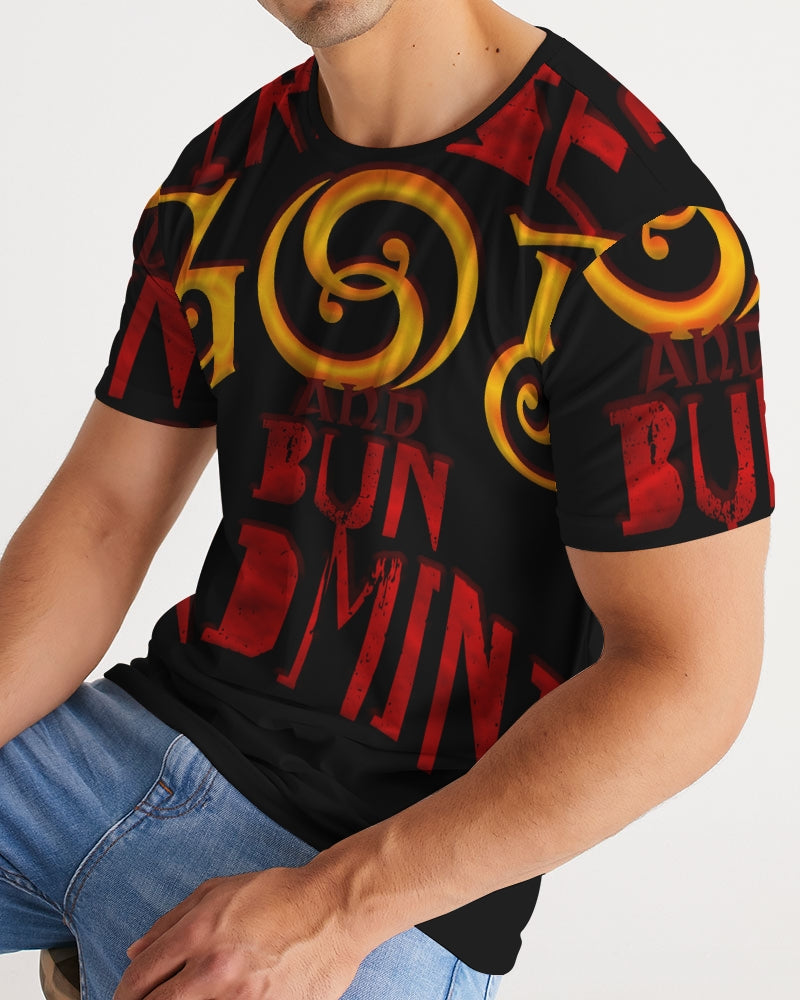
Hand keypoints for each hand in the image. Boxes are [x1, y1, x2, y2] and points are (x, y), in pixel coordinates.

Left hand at [111, 865, 366, 999]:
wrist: (335, 909)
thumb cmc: (279, 895)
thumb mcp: (218, 891)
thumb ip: (171, 921)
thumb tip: (134, 952)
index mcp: (199, 932)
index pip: (139, 979)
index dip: (124, 994)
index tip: (127, 998)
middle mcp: (214, 968)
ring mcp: (241, 997)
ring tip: (186, 999)